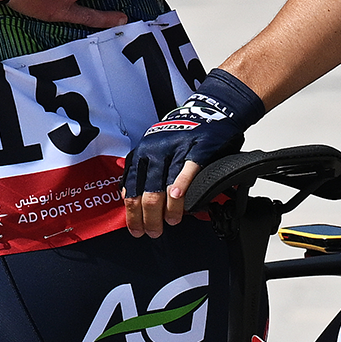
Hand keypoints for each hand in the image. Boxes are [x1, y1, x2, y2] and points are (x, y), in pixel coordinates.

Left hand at [118, 66, 263, 236]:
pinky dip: (182, 186)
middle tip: (152, 232)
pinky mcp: (198, 148)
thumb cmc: (182, 135)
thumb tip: (135, 200)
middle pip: (146, 192)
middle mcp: (154, 151)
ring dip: (166, 210)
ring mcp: (176, 149)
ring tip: (171, 223)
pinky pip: (187, 170)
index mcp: (142, 153)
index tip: (135, 229)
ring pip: (164, 185)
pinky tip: (178, 199)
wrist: (210, 110)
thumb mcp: (155, 149)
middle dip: (147, 217)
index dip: (131, 213)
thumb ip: (146, 172)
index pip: (130, 189)